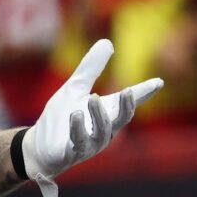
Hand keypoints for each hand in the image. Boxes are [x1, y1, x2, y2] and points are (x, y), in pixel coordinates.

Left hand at [22, 39, 162, 196]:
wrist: (38, 144)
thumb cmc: (60, 117)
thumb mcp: (74, 88)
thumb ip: (90, 69)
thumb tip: (107, 42)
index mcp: (106, 113)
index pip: (128, 102)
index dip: (144, 93)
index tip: (159, 82)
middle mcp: (103, 130)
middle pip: (121, 119)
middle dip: (127, 107)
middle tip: (129, 91)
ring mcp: (90, 144)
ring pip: (102, 132)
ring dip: (99, 116)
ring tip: (93, 97)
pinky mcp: (72, 153)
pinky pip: (79, 143)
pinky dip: (78, 129)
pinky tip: (75, 115)